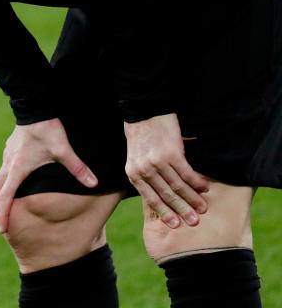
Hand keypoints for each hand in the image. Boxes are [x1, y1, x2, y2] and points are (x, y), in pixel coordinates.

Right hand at [0, 118, 97, 232]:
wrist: (35, 105)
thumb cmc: (47, 128)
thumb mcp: (64, 149)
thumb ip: (78, 168)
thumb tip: (93, 184)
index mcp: (17, 168)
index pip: (6, 196)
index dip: (4, 214)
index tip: (2, 229)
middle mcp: (8, 163)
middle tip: (3, 225)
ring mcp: (7, 156)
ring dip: (1, 196)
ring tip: (7, 208)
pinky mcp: (10, 150)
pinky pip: (4, 171)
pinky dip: (5, 183)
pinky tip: (15, 185)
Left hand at [124, 113, 208, 228]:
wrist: (144, 112)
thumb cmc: (141, 137)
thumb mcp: (135, 158)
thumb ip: (145, 176)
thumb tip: (162, 195)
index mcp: (132, 174)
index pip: (150, 199)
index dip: (164, 213)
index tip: (175, 225)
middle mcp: (144, 170)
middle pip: (166, 196)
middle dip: (181, 210)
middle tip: (194, 223)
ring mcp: (157, 162)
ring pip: (178, 186)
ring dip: (193, 199)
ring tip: (203, 208)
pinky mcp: (171, 153)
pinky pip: (187, 173)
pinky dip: (197, 182)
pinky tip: (205, 188)